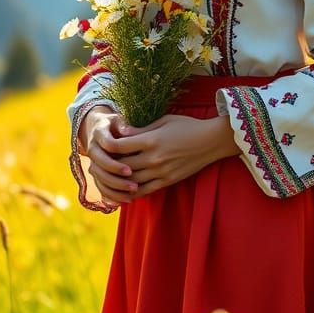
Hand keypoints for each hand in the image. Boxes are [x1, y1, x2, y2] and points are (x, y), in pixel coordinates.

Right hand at [80, 107, 141, 206]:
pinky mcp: (95, 171)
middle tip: (133, 185)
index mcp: (99, 132)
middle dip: (116, 177)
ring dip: (115, 188)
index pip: (106, 148)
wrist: (100, 127)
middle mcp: (92, 147)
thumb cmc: (117, 123)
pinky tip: (125, 200)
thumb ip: (125, 125)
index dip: (116, 160)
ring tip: (133, 193)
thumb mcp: (121, 119)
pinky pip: (100, 185)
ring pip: (99, 178)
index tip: (130, 168)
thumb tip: (128, 132)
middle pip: (100, 166)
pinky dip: (112, 194)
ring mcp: (92, 160)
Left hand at [103, 112, 238, 198]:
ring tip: (110, 178)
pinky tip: (126, 189)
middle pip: (123, 166)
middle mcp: (154, 158)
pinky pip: (146, 190)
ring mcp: (161, 172)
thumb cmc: (187, 126)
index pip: (120, 146)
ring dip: (120, 181)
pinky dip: (133, 191)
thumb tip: (121, 130)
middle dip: (111, 165)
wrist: (210, 141)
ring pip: (132, 181)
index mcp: (151, 140)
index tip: (104, 144)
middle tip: (102, 163)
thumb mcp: (163, 121)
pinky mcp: (168, 181)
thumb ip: (142, 129)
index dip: (109, 146)